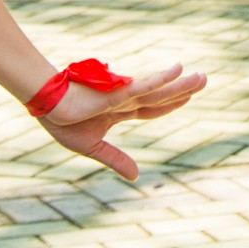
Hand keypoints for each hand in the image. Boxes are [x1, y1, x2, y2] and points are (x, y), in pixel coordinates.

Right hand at [39, 63, 207, 180]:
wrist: (44, 105)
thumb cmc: (62, 120)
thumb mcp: (92, 147)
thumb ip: (115, 159)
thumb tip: (136, 177)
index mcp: (119, 111)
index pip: (152, 108)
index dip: (171, 103)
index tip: (189, 96)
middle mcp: (125, 100)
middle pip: (161, 96)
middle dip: (184, 89)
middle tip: (204, 78)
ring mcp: (122, 95)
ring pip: (159, 90)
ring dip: (181, 84)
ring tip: (202, 76)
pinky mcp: (116, 93)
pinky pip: (143, 86)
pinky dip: (161, 79)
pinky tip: (177, 70)